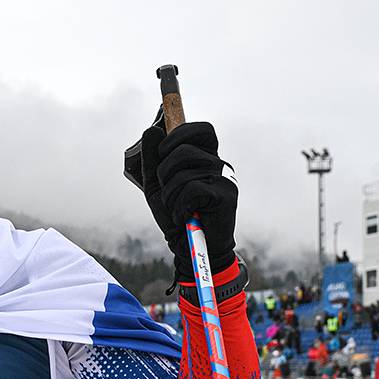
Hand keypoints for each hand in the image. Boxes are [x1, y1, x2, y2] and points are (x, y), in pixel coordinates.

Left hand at [138, 121, 237, 278]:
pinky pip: (190, 191)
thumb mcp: (157, 185)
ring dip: (170, 197)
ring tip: (177, 210)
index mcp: (205, 158)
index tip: (163, 152)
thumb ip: (152, 159)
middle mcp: (218, 164)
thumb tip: (151, 130)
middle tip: (168, 193)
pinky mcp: (226, 196)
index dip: (178, 134)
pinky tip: (185, 217)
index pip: (200, 129)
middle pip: (182, 151)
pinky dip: (179, 208)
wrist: (189, 249)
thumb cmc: (175, 215)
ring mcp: (225, 179)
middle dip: (163, 174)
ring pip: (182, 173)